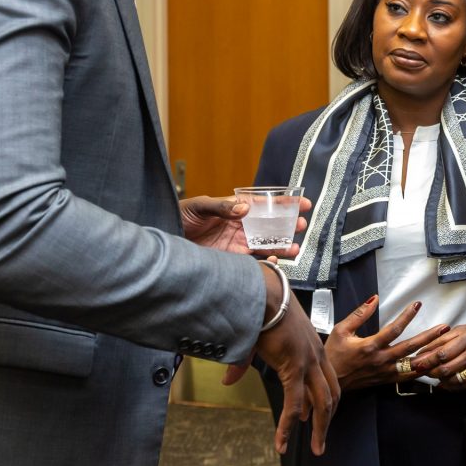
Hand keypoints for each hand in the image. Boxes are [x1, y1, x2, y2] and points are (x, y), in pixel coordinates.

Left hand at [179, 194, 309, 255]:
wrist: (162, 246)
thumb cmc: (179, 217)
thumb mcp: (199, 206)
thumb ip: (221, 207)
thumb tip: (244, 208)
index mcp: (235, 209)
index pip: (264, 204)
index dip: (284, 203)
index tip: (302, 202)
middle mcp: (240, 226)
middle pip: (270, 226)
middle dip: (288, 225)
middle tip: (302, 225)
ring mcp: (237, 244)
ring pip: (266, 245)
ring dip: (282, 246)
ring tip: (295, 247)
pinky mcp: (232, 261)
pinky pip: (254, 262)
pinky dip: (266, 263)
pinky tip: (274, 262)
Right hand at [252, 262, 339, 455]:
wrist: (264, 293)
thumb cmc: (262, 309)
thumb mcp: (261, 338)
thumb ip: (246, 361)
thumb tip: (229, 380)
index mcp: (314, 346)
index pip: (327, 379)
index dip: (323, 401)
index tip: (313, 418)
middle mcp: (317, 355)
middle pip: (331, 394)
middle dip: (327, 421)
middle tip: (321, 443)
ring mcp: (308, 362)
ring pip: (322, 404)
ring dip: (320, 429)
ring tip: (317, 450)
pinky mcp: (294, 367)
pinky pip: (294, 404)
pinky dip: (288, 426)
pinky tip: (282, 443)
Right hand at [324, 295, 449, 390]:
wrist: (331, 382)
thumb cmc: (334, 354)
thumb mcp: (341, 330)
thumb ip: (360, 314)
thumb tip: (374, 298)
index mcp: (369, 346)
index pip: (394, 329)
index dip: (407, 316)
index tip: (417, 305)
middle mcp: (380, 360)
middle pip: (410, 347)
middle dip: (429, 336)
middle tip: (444, 327)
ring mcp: (385, 372)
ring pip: (413, 365)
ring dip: (430, 355)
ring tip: (445, 347)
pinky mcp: (386, 380)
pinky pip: (408, 377)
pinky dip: (421, 371)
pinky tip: (432, 366)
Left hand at [410, 319, 465, 388]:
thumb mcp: (463, 330)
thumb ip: (443, 340)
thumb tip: (424, 351)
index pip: (440, 352)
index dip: (426, 360)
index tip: (415, 363)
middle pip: (445, 367)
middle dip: (430, 371)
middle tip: (420, 372)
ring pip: (453, 378)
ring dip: (439, 379)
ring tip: (432, 376)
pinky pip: (464, 385)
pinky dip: (451, 386)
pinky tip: (445, 383)